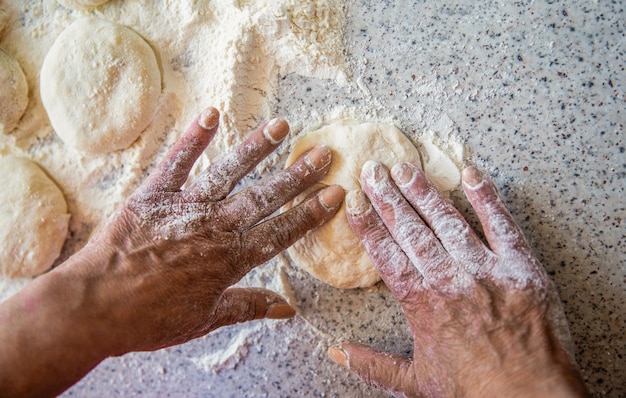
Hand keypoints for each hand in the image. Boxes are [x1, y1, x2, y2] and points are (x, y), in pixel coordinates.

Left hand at [70, 106, 344, 352]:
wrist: (92, 308)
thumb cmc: (148, 319)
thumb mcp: (204, 319)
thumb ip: (247, 307)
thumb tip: (287, 309)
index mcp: (229, 260)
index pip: (281, 232)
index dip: (310, 213)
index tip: (335, 193)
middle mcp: (213, 228)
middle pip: (263, 197)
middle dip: (297, 176)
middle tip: (323, 154)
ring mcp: (183, 207)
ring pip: (228, 173)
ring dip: (256, 148)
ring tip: (282, 126)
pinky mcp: (153, 195)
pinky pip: (175, 162)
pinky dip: (192, 138)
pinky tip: (211, 114)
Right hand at [328, 161, 587, 396]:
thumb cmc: (473, 391)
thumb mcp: (416, 382)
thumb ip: (373, 364)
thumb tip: (336, 352)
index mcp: (422, 304)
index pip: (386, 255)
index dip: (367, 227)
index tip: (353, 204)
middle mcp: (449, 280)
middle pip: (411, 230)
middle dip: (388, 197)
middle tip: (373, 169)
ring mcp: (486, 269)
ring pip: (448, 221)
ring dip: (424, 191)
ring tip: (405, 167)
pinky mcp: (521, 267)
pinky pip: (502, 225)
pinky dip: (487, 197)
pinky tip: (470, 174)